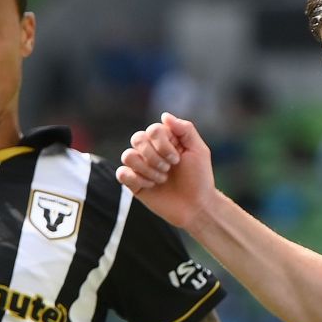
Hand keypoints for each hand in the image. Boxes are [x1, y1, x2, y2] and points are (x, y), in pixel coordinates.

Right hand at [116, 112, 215, 230]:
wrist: (196, 206)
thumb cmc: (200, 179)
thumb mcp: (199, 150)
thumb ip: (185, 129)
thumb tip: (164, 115)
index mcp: (165, 140)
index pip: (152, 129)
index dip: (163, 144)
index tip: (177, 159)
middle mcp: (150, 150)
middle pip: (137, 139)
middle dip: (154, 156)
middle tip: (169, 169)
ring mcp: (141, 166)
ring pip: (128, 156)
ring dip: (147, 169)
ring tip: (162, 180)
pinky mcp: (134, 183)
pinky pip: (121, 173)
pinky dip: (136, 179)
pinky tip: (151, 186)